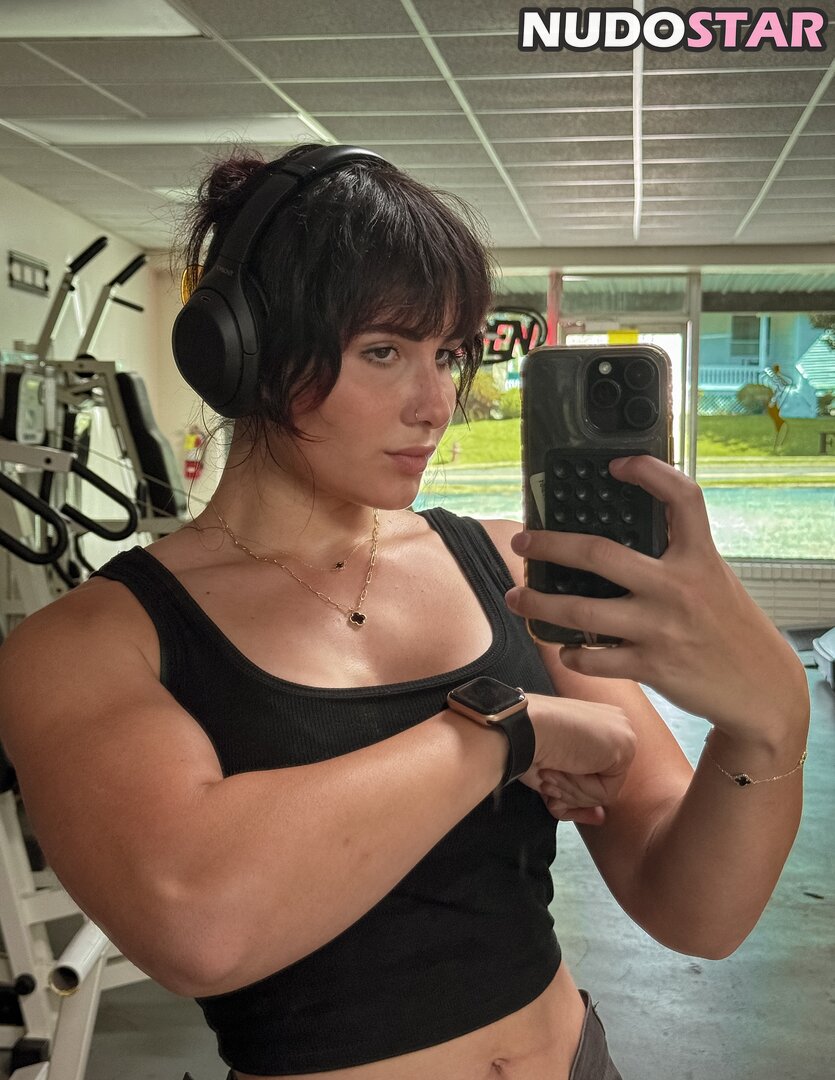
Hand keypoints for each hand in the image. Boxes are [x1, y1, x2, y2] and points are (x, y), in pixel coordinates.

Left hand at [506, 456, 808, 744]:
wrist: (763, 689)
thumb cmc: (732, 630)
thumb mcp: (715, 580)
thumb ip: (677, 560)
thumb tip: (619, 547)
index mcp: (699, 558)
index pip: (682, 499)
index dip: (650, 473)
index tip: (618, 464)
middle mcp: (677, 587)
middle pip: (599, 554)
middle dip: (550, 546)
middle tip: (523, 542)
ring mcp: (661, 628)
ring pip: (582, 610)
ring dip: (540, 604)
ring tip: (517, 598)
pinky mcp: (652, 666)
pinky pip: (595, 658)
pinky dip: (573, 654)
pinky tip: (566, 648)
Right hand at [518, 692, 636, 824]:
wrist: (522, 729)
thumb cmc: (528, 744)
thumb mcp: (556, 772)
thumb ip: (579, 793)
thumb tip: (600, 817)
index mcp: (599, 724)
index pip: (598, 774)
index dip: (570, 786)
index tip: (545, 775)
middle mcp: (615, 725)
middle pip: (603, 784)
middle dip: (571, 790)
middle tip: (548, 775)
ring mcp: (623, 734)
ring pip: (604, 792)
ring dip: (572, 790)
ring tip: (552, 770)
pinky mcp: (624, 747)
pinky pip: (606, 794)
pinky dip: (580, 789)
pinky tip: (564, 767)